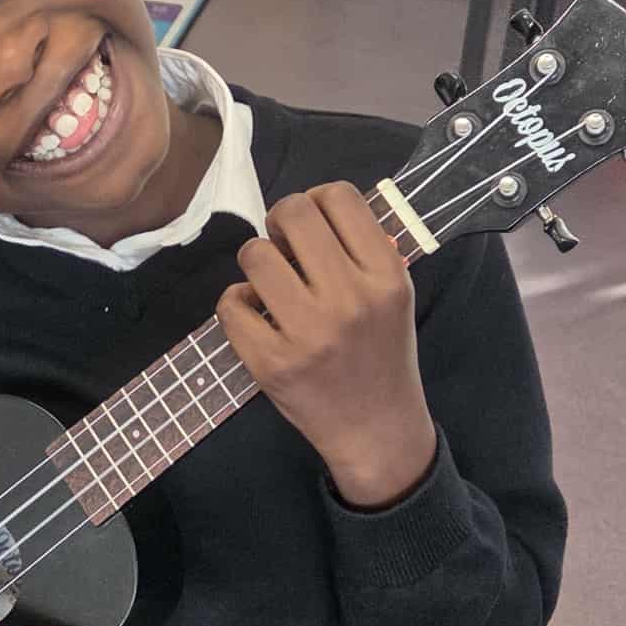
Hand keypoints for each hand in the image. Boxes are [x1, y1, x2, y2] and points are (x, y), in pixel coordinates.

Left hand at [218, 184, 436, 509]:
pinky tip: (255, 316)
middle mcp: (350, 299)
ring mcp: (309, 333)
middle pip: (293, 214)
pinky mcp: (272, 363)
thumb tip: (314, 205)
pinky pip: (230, 304)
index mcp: (385, 276)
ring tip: (269, 284)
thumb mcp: (395, 295)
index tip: (311, 225)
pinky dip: (236, 303)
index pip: (340, 196)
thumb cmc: (382, 353)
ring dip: (256, 263)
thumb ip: (364, 248)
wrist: (376, 429)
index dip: (316, 199)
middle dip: (279, 222)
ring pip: (254, 255)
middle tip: (282, 246)